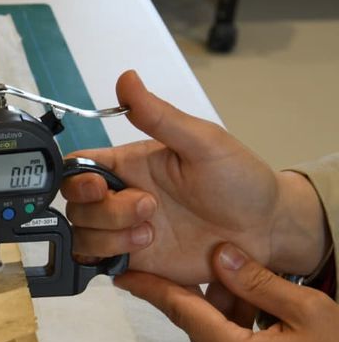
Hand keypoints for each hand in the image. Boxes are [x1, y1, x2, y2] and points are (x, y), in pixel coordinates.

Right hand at [62, 71, 328, 283]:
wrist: (265, 230)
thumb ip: (159, 116)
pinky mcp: (133, 260)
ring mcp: (124, 230)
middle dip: (105, 211)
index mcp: (130, 165)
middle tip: (149, 208)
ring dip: (110, 237)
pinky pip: (97, 262)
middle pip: (76, 206)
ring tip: (151, 234)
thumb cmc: (241, 181)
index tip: (97, 186)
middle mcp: (121, 197)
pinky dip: (109, 257)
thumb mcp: (203, 142)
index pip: (78, 168)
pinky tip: (143, 249)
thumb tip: (127, 79)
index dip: (76, 179)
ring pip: (82, 236)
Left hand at [115, 243, 338, 341]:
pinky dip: (235, 331)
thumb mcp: (307, 310)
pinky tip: (264, 316)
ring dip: (225, 312)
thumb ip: (257, 282)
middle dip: (208, 293)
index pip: (182, 313)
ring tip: (257, 290)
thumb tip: (218, 255)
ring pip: (212, 338)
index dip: (153, 290)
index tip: (124, 275)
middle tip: (228, 264)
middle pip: (197, 325)